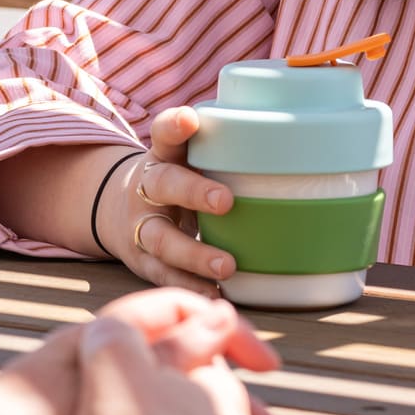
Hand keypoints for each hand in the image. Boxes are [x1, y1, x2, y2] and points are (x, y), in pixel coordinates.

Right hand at [94, 110, 240, 294]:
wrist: (119, 211)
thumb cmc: (177, 181)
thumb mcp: (187, 159)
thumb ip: (225, 151)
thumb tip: (295, 143)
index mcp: (163, 156)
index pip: (164, 134)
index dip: (175, 126)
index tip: (191, 120)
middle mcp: (147, 188)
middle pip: (163, 184)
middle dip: (192, 192)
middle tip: (226, 201)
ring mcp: (141, 225)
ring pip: (161, 238)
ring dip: (194, 253)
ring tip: (227, 266)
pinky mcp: (142, 260)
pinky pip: (164, 274)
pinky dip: (189, 286)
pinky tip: (215, 294)